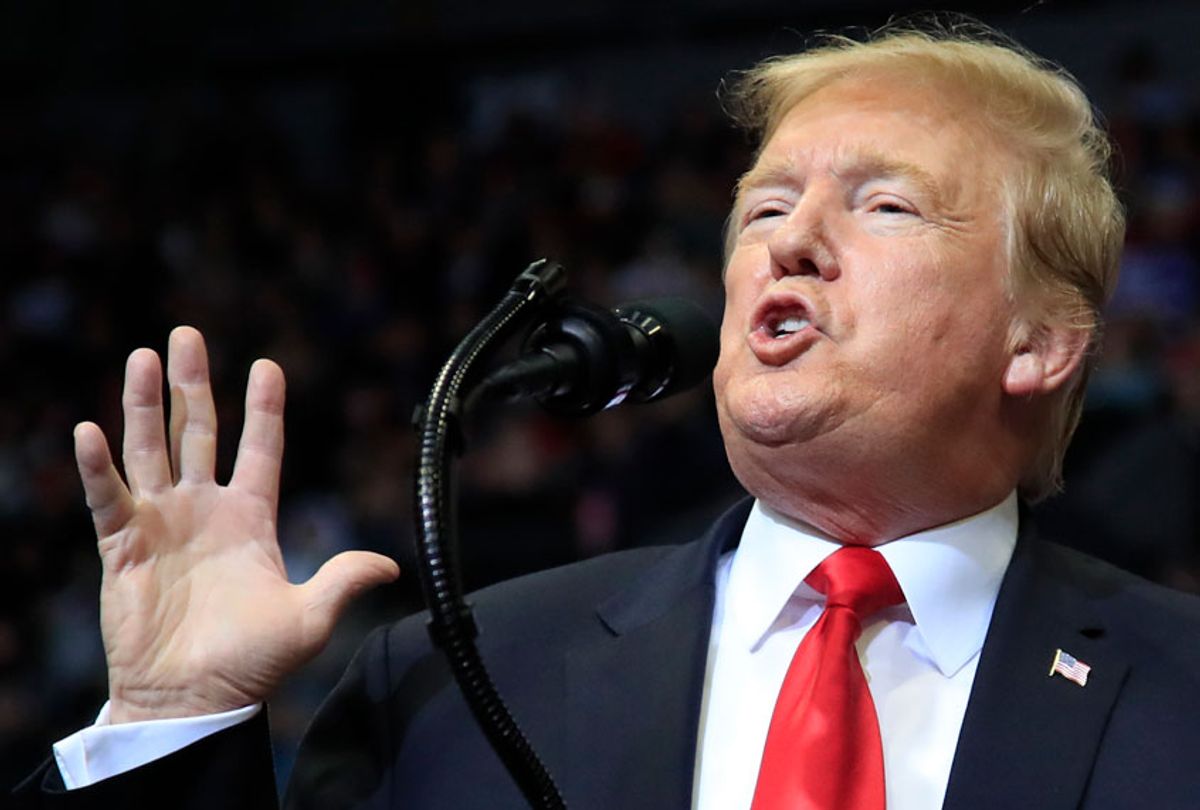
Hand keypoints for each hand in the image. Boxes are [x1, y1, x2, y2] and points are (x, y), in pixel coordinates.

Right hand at [76, 326, 399, 722]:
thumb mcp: (309, 618)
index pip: (261, 448)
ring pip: (150, 449)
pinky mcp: (122, 547)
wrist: (192, 701)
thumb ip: (344, 581)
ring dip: (145, 404)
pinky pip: (108, 498)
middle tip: (186, 334)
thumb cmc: (249, 663)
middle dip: (193, 384)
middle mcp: (204, 510)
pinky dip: (98, 467)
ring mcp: (161, 524)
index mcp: (251, 518)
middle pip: (198, 431)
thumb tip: (392, 567)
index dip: (264, 408)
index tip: (268, 365)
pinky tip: (91, 431)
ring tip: (143, 356)